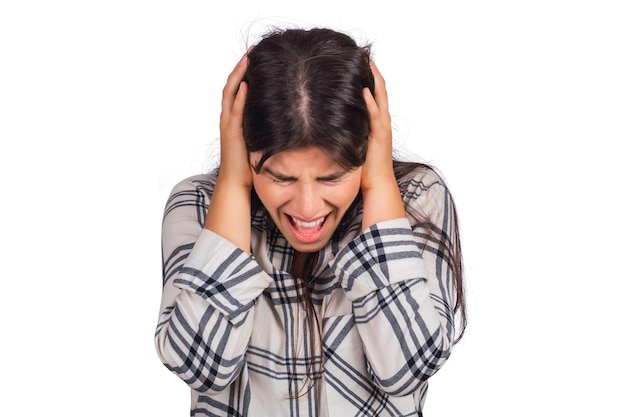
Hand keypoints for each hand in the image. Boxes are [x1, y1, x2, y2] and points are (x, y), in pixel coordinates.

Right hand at [218, 49, 252, 188]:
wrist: (236, 181)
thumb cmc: (249, 162)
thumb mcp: (258, 137)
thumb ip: (264, 124)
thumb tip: (283, 114)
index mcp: (233, 117)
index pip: (237, 88)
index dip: (244, 71)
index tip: (255, 56)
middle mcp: (228, 116)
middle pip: (232, 85)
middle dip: (241, 66)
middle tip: (252, 50)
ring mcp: (228, 123)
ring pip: (231, 93)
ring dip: (239, 75)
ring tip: (248, 59)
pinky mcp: (231, 132)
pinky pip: (235, 111)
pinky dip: (240, 96)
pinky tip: (248, 84)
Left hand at [360, 61, 405, 229]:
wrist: (378, 185)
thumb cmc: (365, 169)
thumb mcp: (355, 143)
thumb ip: (348, 130)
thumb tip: (330, 122)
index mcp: (376, 122)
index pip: (374, 94)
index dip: (368, 78)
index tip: (359, 62)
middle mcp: (381, 121)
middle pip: (379, 90)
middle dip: (372, 72)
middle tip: (364, 54)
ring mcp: (382, 128)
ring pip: (380, 98)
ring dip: (374, 80)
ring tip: (367, 63)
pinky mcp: (380, 137)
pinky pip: (376, 116)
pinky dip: (370, 102)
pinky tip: (363, 90)